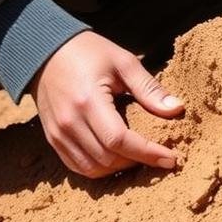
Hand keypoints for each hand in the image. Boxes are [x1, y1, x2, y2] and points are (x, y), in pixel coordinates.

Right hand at [29, 31, 182, 177]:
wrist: (44, 51)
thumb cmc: (87, 52)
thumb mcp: (123, 62)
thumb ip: (149, 88)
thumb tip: (177, 109)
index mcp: (88, 101)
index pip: (120, 140)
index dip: (148, 153)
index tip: (171, 158)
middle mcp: (70, 122)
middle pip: (108, 159)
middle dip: (138, 162)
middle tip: (160, 156)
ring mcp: (58, 133)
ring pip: (93, 168)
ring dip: (119, 169)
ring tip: (140, 158)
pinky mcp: (52, 138)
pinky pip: (77, 166)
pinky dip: (99, 169)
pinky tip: (117, 159)